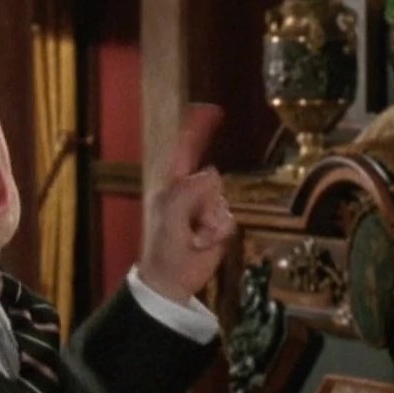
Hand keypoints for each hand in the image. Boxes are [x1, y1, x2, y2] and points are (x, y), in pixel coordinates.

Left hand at [137, 103, 234, 303]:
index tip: (211, 109)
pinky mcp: (219, 226)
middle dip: (207, 199)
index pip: (184, 152)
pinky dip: (219, 232)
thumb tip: (212, 172)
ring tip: (195, 237)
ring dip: (211, 221)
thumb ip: (189, 192)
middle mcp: (190, 194)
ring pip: (223, 200)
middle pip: (212, 179)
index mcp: (171, 187)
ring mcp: (205, 210)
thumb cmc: (164, 250)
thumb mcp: (170, 216)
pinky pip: (229, 219)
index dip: (196, 130)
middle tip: (192, 222)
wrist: (172, 282)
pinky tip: (205, 243)